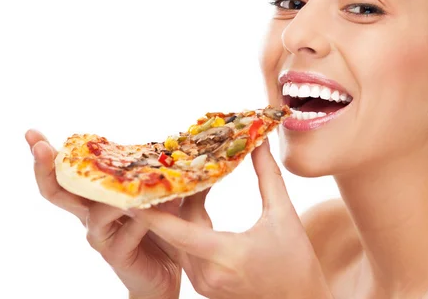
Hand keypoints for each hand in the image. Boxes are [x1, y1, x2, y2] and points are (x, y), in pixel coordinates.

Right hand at [26, 129, 181, 298]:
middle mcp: (92, 216)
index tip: (31, 133)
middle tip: (40, 146)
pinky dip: (140, 217)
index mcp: (98, 199)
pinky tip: (152, 207)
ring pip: (95, 210)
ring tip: (134, 178)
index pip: (69, 174)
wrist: (166, 276)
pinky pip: (126, 231)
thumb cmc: (160, 234)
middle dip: (47, 167)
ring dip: (115, 193)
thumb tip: (186, 154)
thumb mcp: (164, 201)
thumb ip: (168, 180)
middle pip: (59, 191)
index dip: (49, 156)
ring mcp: (100, 235)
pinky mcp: (116, 253)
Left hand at [128, 140, 331, 298]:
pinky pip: (187, 252)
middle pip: (177, 230)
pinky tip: (191, 207)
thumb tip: (259, 142)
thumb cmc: (297, 261)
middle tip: (164, 170)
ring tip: (175, 184)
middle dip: (171, 201)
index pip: (178, 231)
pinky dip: (186, 230)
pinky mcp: (205, 286)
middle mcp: (207, 274)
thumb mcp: (284, 215)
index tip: (130, 195)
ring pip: (179, 241)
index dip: (153, 212)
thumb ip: (268, 176)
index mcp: (225, 256)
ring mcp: (204, 284)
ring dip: (177, 215)